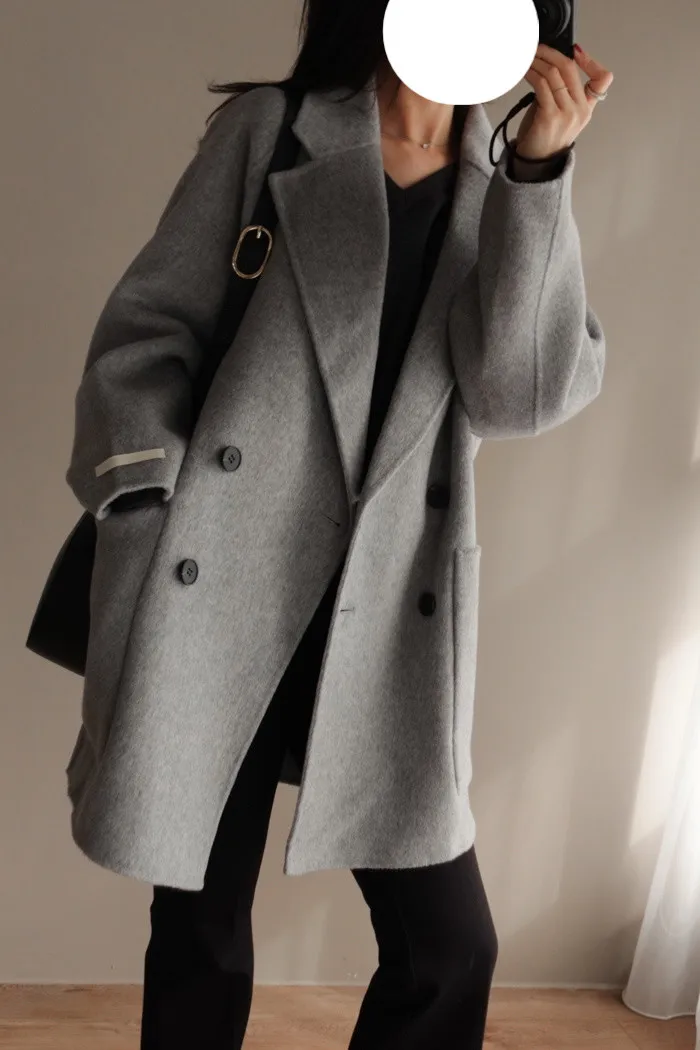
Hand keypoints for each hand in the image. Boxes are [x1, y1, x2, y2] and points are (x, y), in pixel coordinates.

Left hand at [515, 43, 613, 160]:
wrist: (535, 164)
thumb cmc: (543, 137)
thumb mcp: (559, 112)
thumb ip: (560, 91)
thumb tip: (548, 65)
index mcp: (587, 108)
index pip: (603, 79)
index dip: (591, 61)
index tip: (575, 50)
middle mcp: (580, 110)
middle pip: (570, 69)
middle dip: (551, 54)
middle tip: (537, 49)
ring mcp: (567, 113)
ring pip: (554, 74)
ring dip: (537, 62)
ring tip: (527, 58)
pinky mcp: (550, 116)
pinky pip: (542, 85)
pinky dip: (532, 74)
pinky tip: (525, 71)